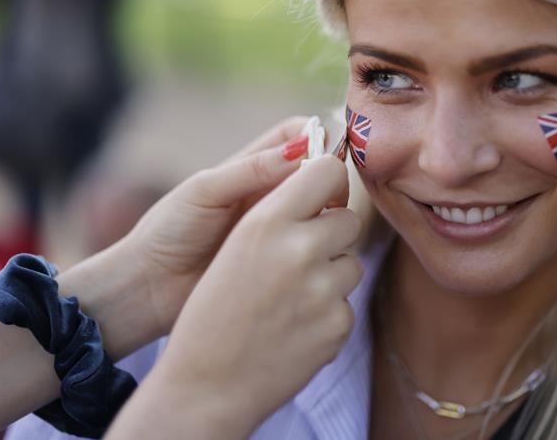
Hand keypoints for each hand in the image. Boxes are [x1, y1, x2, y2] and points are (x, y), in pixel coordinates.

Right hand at [108, 156, 362, 438]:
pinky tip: (293, 329)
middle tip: (301, 256)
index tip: (323, 197)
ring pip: (352, 263)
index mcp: (266, 222)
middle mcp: (299, 249)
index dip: (328, 182)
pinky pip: (347, 304)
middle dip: (332, 234)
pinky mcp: (337, 325)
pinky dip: (327, 315)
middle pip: (349, 218)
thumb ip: (280, 212)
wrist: (204, 386)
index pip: (327, 170)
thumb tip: (330, 179)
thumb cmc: (212, 310)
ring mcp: (323, 289)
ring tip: (288, 299)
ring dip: (330, 276)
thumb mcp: (235, 245)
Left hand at [118, 116, 313, 341]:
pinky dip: (323, 242)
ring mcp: (279, 226)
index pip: (300, 134)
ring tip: (319, 228)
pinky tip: (316, 253)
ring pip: (323, 207)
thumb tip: (303, 149)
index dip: (318, 139)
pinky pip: (314, 243)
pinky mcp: (283, 258)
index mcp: (251, 166)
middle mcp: (271, 192)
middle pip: (319, 171)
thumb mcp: (205, 192)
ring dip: (330, 212)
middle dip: (330, 179)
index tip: (323, 161)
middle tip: (327, 201)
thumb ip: (250, 170)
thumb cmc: (169, 231)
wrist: (150, 287)